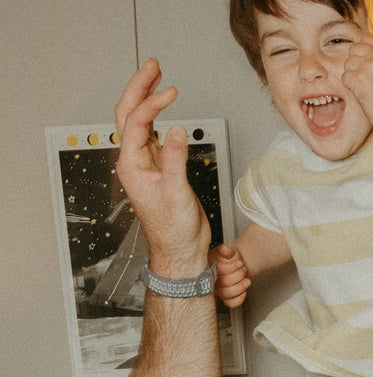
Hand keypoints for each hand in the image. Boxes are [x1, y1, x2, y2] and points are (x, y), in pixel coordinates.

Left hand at [114, 58, 210, 277]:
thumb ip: (176, 160)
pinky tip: (164, 108)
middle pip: (129, 114)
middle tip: (153, 66)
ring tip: (157, 79)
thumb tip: (177, 131)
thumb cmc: (174, 231)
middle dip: (140, 88)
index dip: (152, 103)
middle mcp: (135, 162)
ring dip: (146, 98)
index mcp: (132, 167)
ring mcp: (146, 164)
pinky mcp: (160, 169)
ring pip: (139, 122)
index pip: (138, 123)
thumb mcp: (176, 193)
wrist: (181, 251)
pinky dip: (158, 117)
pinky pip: (153, 135)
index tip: (170, 92)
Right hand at [213, 243, 251, 308]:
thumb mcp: (228, 250)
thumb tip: (224, 249)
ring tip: (247, 279)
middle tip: (243, 269)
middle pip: (223, 283)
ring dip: (241, 287)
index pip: (217, 271)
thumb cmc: (229, 257)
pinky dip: (239, 299)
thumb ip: (226, 249)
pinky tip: (244, 291)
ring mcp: (217, 290)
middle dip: (238, 275)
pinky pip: (230, 303)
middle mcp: (211, 280)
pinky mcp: (225, 298)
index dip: (231, 268)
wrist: (236, 263)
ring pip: (227, 294)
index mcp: (208, 267)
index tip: (240, 263)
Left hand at [341, 35, 372, 128]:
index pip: (367, 38)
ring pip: (348, 63)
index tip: (365, 63)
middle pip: (354, 49)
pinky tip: (362, 94)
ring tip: (366, 88)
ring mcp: (368, 66)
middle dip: (356, 63)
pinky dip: (350, 87)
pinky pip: (345, 77)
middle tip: (365, 79)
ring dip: (353, 76)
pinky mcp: (359, 79)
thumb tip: (365, 48)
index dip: (363, 50)